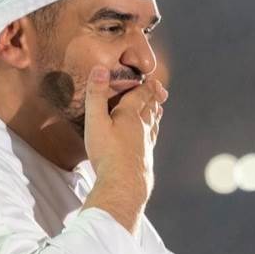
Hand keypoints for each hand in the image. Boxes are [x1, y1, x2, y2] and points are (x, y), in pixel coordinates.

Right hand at [83, 66, 166, 194]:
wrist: (124, 184)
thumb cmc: (108, 153)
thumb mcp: (96, 121)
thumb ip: (96, 95)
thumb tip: (100, 69)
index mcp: (130, 115)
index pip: (140, 95)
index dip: (145, 86)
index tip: (151, 79)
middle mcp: (142, 128)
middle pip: (150, 108)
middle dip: (153, 97)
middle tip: (159, 89)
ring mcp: (146, 144)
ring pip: (153, 124)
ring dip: (155, 114)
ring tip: (157, 109)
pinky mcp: (145, 158)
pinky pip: (151, 141)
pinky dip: (152, 133)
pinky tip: (150, 139)